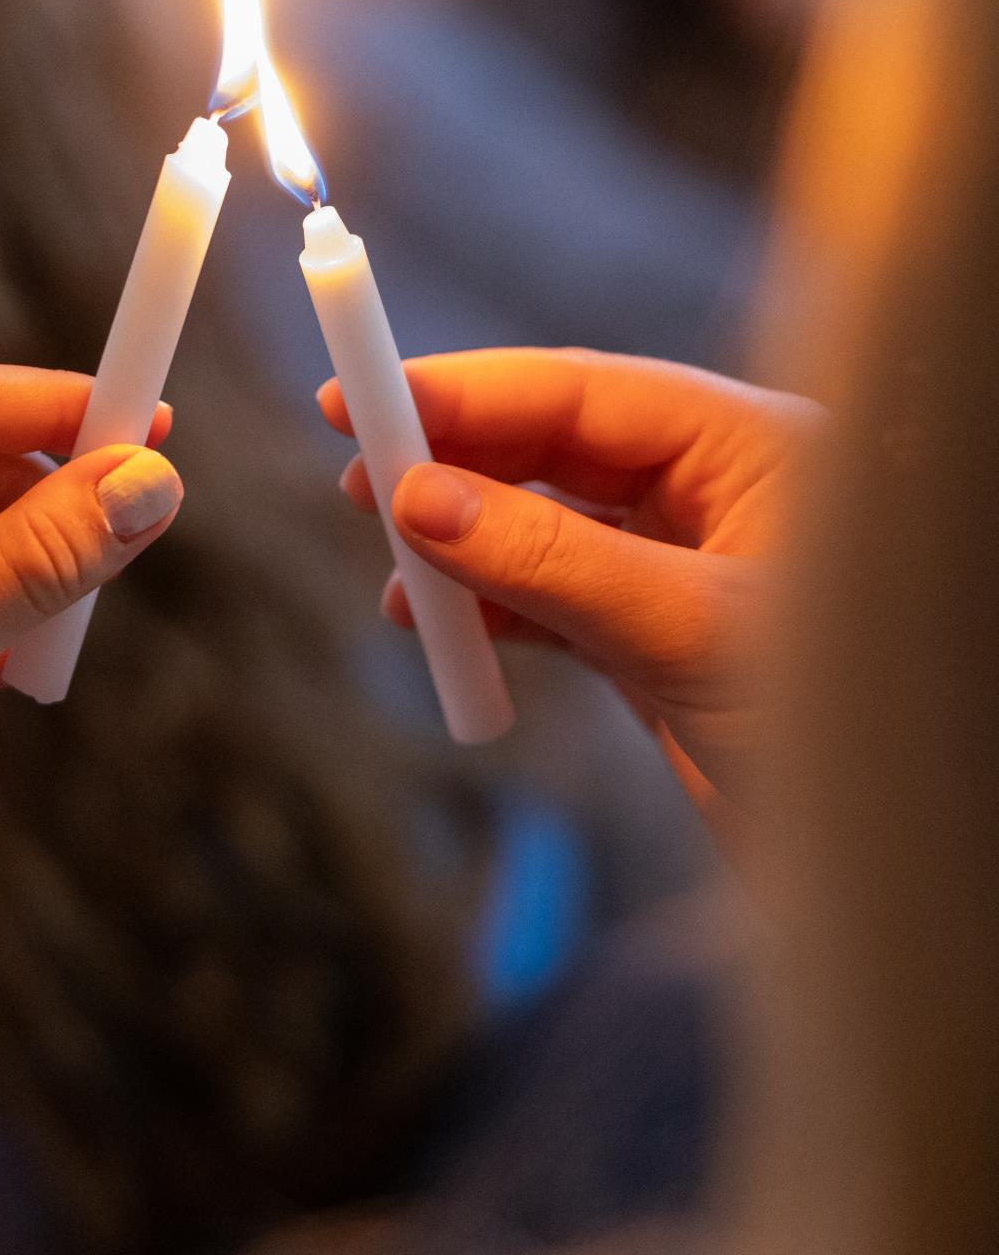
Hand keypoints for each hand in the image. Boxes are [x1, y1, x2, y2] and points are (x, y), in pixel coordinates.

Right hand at [323, 348, 818, 810]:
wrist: (898, 863)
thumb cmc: (845, 730)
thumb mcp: (687, 631)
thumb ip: (550, 560)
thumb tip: (420, 500)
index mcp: (754, 448)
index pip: (585, 392)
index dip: (468, 391)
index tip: (364, 395)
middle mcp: (720, 490)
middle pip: (556, 446)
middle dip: (453, 461)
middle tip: (355, 473)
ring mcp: (688, 564)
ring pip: (546, 524)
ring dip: (462, 544)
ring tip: (393, 572)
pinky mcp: (662, 638)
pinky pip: (554, 598)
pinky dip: (490, 610)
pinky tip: (436, 625)